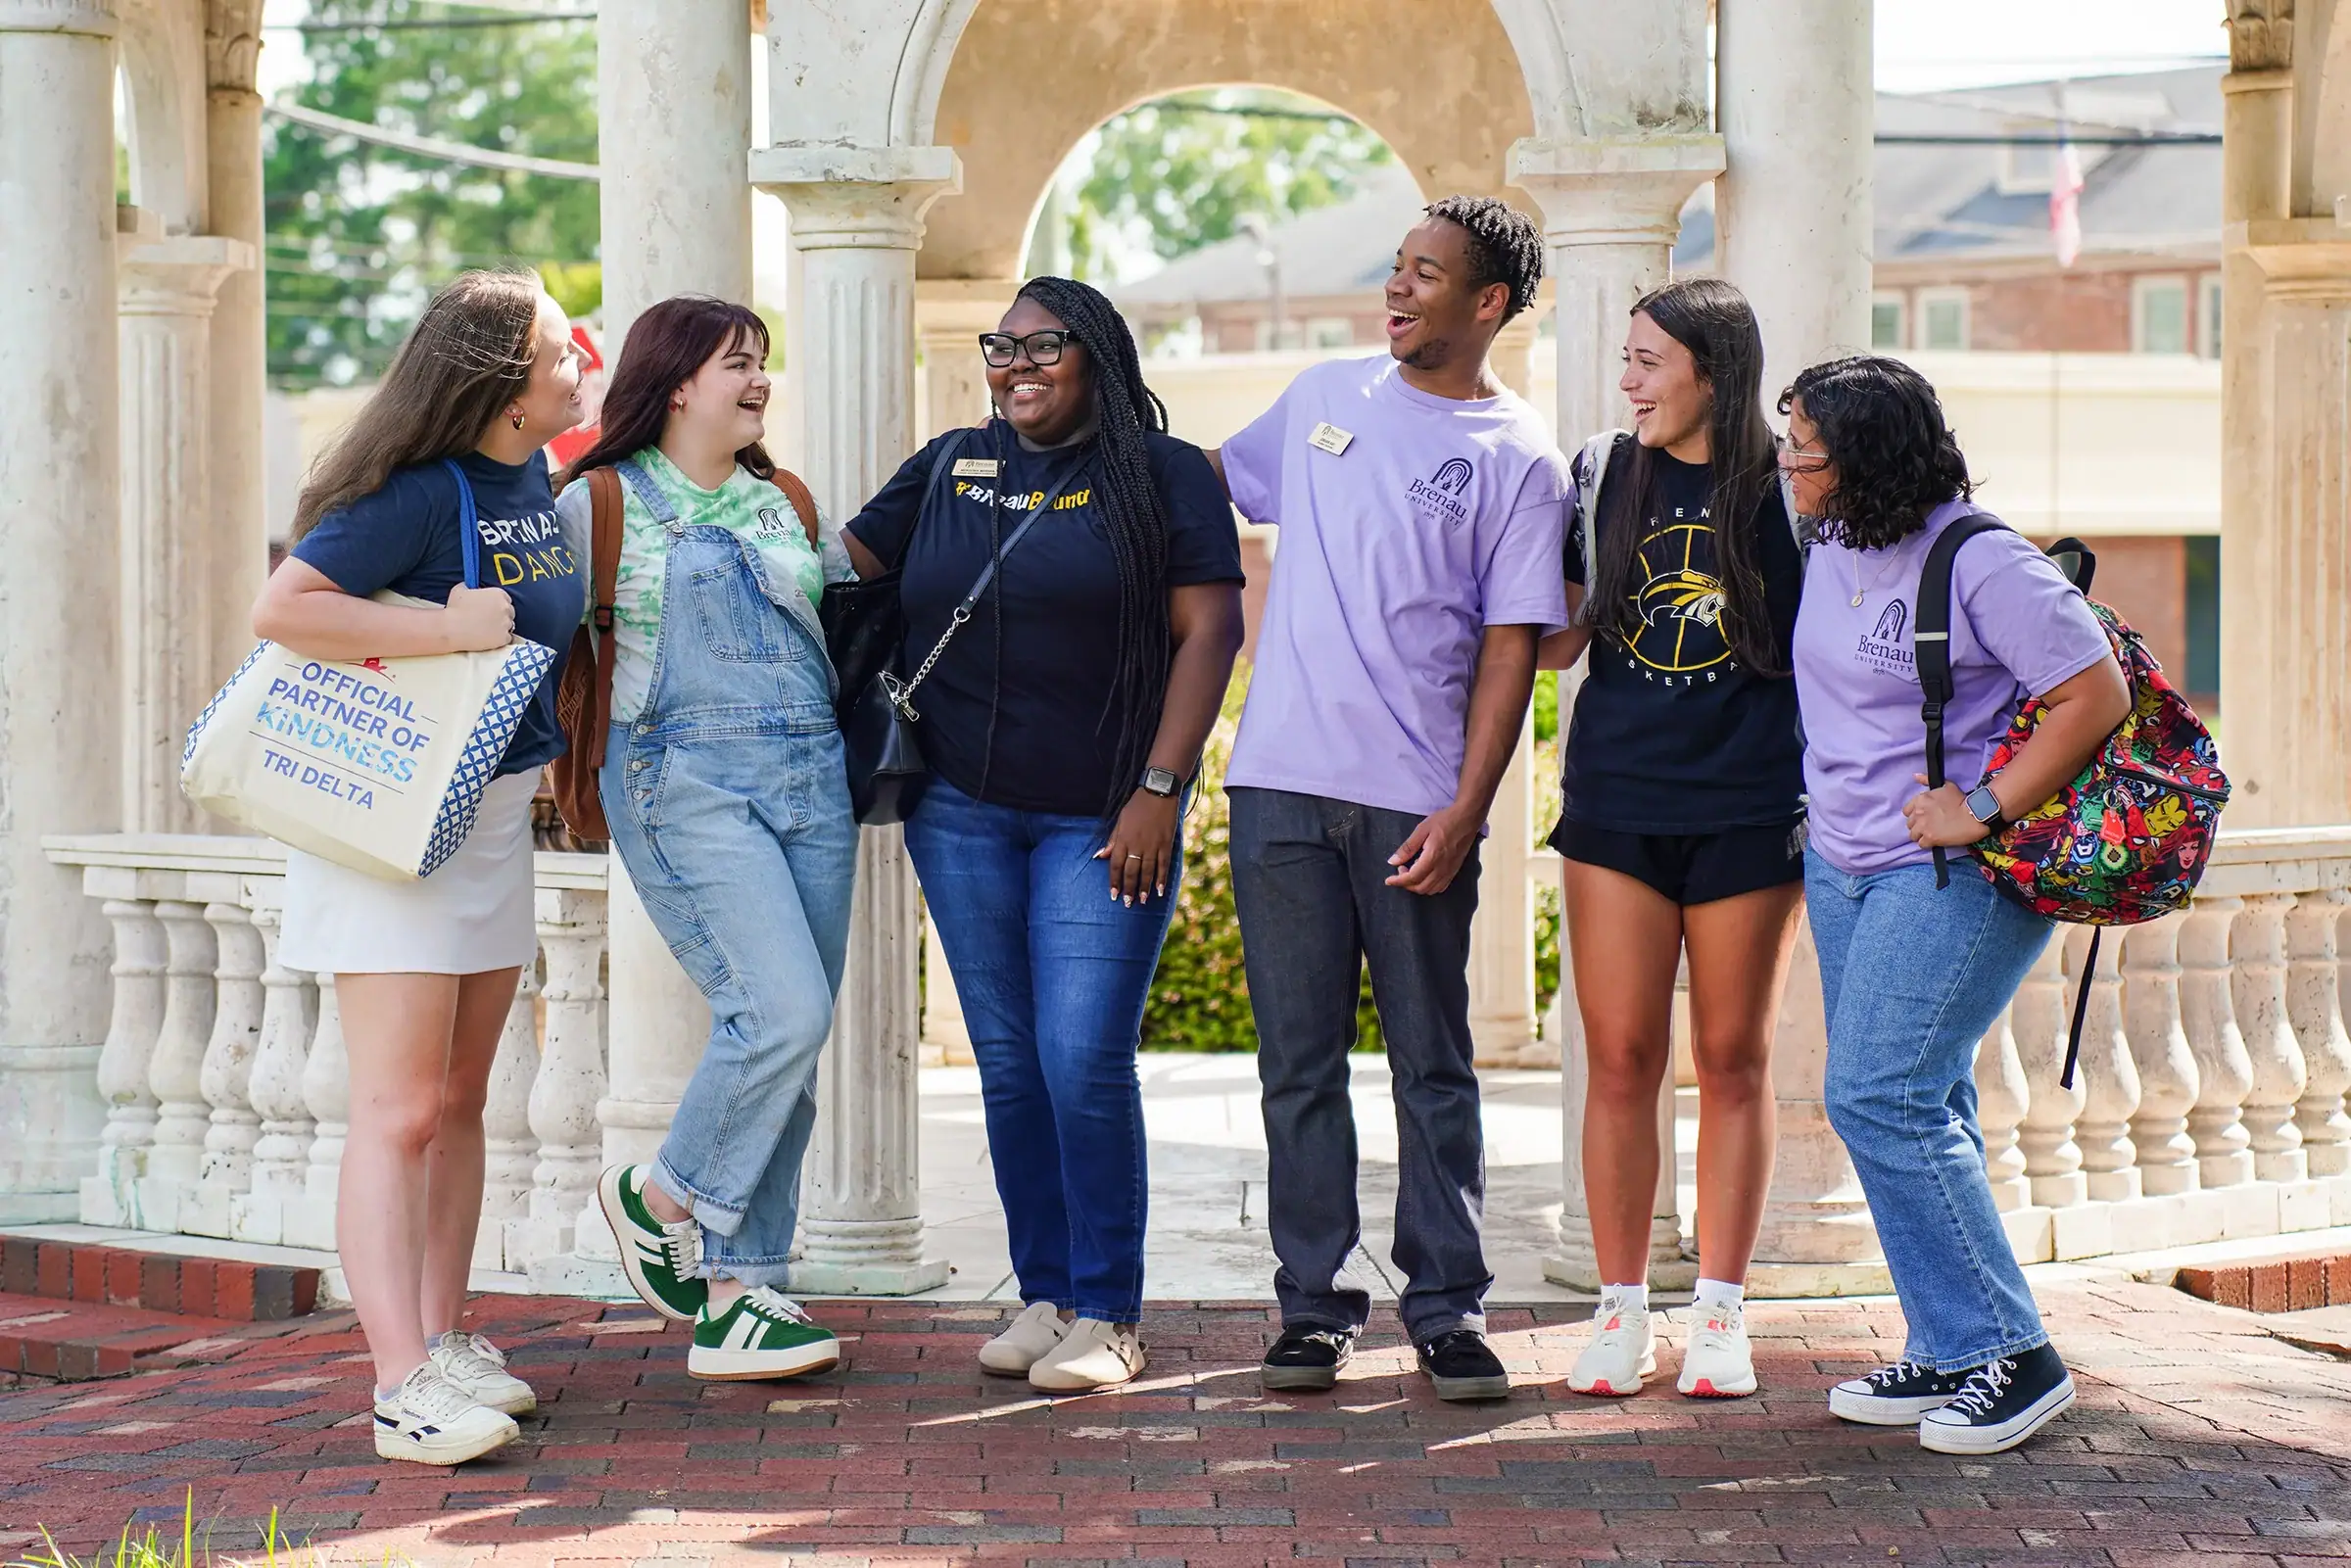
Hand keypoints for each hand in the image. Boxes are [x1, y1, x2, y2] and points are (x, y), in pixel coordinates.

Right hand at [443, 584, 515, 651]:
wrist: (452, 628)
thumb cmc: (454, 608)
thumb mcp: (460, 589)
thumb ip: (470, 586)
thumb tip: (470, 586)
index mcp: (499, 594)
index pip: (505, 599)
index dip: (498, 605)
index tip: (491, 609)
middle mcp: (506, 608)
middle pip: (509, 612)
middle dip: (501, 616)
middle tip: (489, 621)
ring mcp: (506, 623)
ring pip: (509, 626)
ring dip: (501, 628)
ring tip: (488, 631)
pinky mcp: (504, 638)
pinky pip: (507, 639)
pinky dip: (500, 639)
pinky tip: (490, 639)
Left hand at [1095, 788, 1180, 905]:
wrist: (1158, 792)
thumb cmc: (1137, 805)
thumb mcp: (1120, 820)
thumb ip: (1112, 840)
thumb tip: (1100, 856)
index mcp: (1123, 839)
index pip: (1116, 865)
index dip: (1114, 881)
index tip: (1113, 895)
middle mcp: (1136, 845)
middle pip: (1131, 872)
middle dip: (1128, 889)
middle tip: (1127, 903)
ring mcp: (1152, 845)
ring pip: (1147, 872)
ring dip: (1144, 888)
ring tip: (1143, 901)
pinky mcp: (1165, 844)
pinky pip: (1163, 865)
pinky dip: (1161, 879)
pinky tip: (1160, 890)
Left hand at [1386, 804, 1477, 894]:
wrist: (1467, 818)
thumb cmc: (1445, 821)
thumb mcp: (1421, 830)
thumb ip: (1407, 847)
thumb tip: (1393, 861)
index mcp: (1433, 857)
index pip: (1412, 877)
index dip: (1398, 881)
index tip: (1389, 880)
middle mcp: (1442, 868)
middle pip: (1421, 887)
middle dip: (1406, 884)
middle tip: (1400, 871)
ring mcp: (1450, 871)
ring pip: (1431, 890)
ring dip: (1417, 886)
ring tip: (1411, 872)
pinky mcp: (1455, 870)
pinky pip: (1441, 887)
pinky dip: (1429, 887)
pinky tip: (1424, 876)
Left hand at [1905, 776, 1993, 849]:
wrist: (1974, 815)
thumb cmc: (1962, 800)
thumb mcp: (1945, 785)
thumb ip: (1927, 780)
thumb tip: (1915, 776)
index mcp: (1920, 800)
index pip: (1906, 812)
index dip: (1915, 815)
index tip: (1924, 817)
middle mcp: (1918, 813)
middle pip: (1910, 825)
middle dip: (1918, 826)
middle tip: (1930, 826)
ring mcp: (1923, 826)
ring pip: (1913, 835)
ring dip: (1921, 836)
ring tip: (1932, 835)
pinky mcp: (1930, 838)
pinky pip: (1921, 844)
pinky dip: (1928, 844)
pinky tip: (1936, 841)